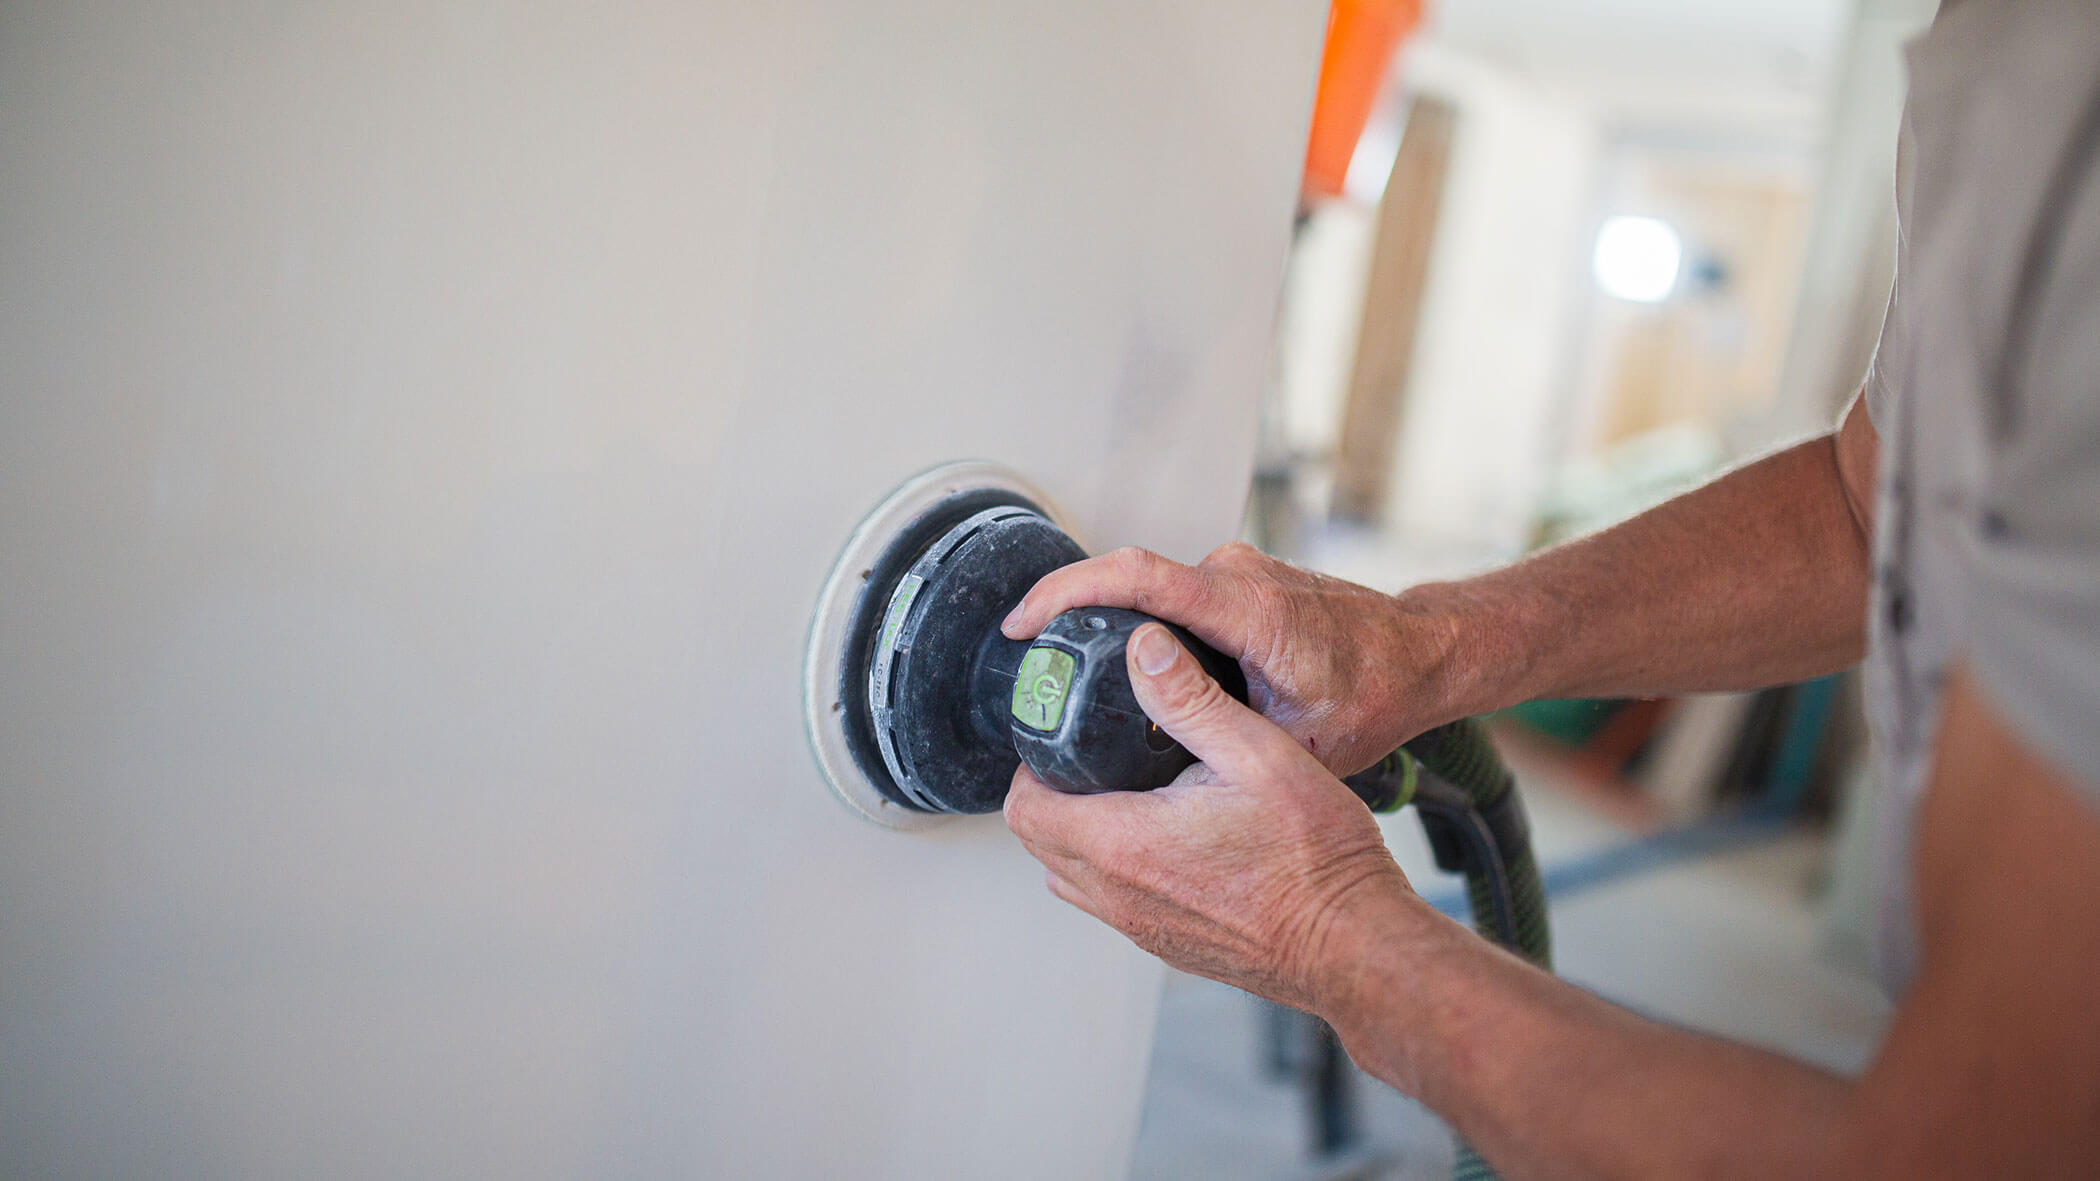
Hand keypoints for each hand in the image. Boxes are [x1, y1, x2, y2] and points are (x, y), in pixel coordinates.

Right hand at [1002, 541, 1463, 774]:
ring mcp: (1240, 570)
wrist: (1424, 655)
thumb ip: (1223, 731)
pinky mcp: (1241, 579)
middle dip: (1071, 611)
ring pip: (1152, 588)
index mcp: (1250, 610)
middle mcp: (1239, 575)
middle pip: (1129, 577)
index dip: (1069, 591)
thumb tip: (1150, 742)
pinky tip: (1135, 667)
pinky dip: (1145, 623)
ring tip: (1080, 674)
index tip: (1024, 621)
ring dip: (1112, 623)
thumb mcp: (1298, 740)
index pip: (1138, 575)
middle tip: (1035, 661)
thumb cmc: (1377, 693)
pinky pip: (1175, 592)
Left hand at [1003, 622, 1415, 1014]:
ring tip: (1126, 791)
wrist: (1352, 940)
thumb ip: (1190, 696)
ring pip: (1071, 876)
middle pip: (1038, 841)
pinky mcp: (1166, 944)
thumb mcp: (1256, 752)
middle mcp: (1120, 894)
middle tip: (1091, 756)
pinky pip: (1112, 902)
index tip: (1059, 738)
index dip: (1030, 766)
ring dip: (1080, 833)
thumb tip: (1144, 648)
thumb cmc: (1316, 858)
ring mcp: (1141, 926)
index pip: (1026, 807)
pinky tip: (1166, 836)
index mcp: (1125, 844)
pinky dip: (1115, 866)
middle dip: (1051, 793)